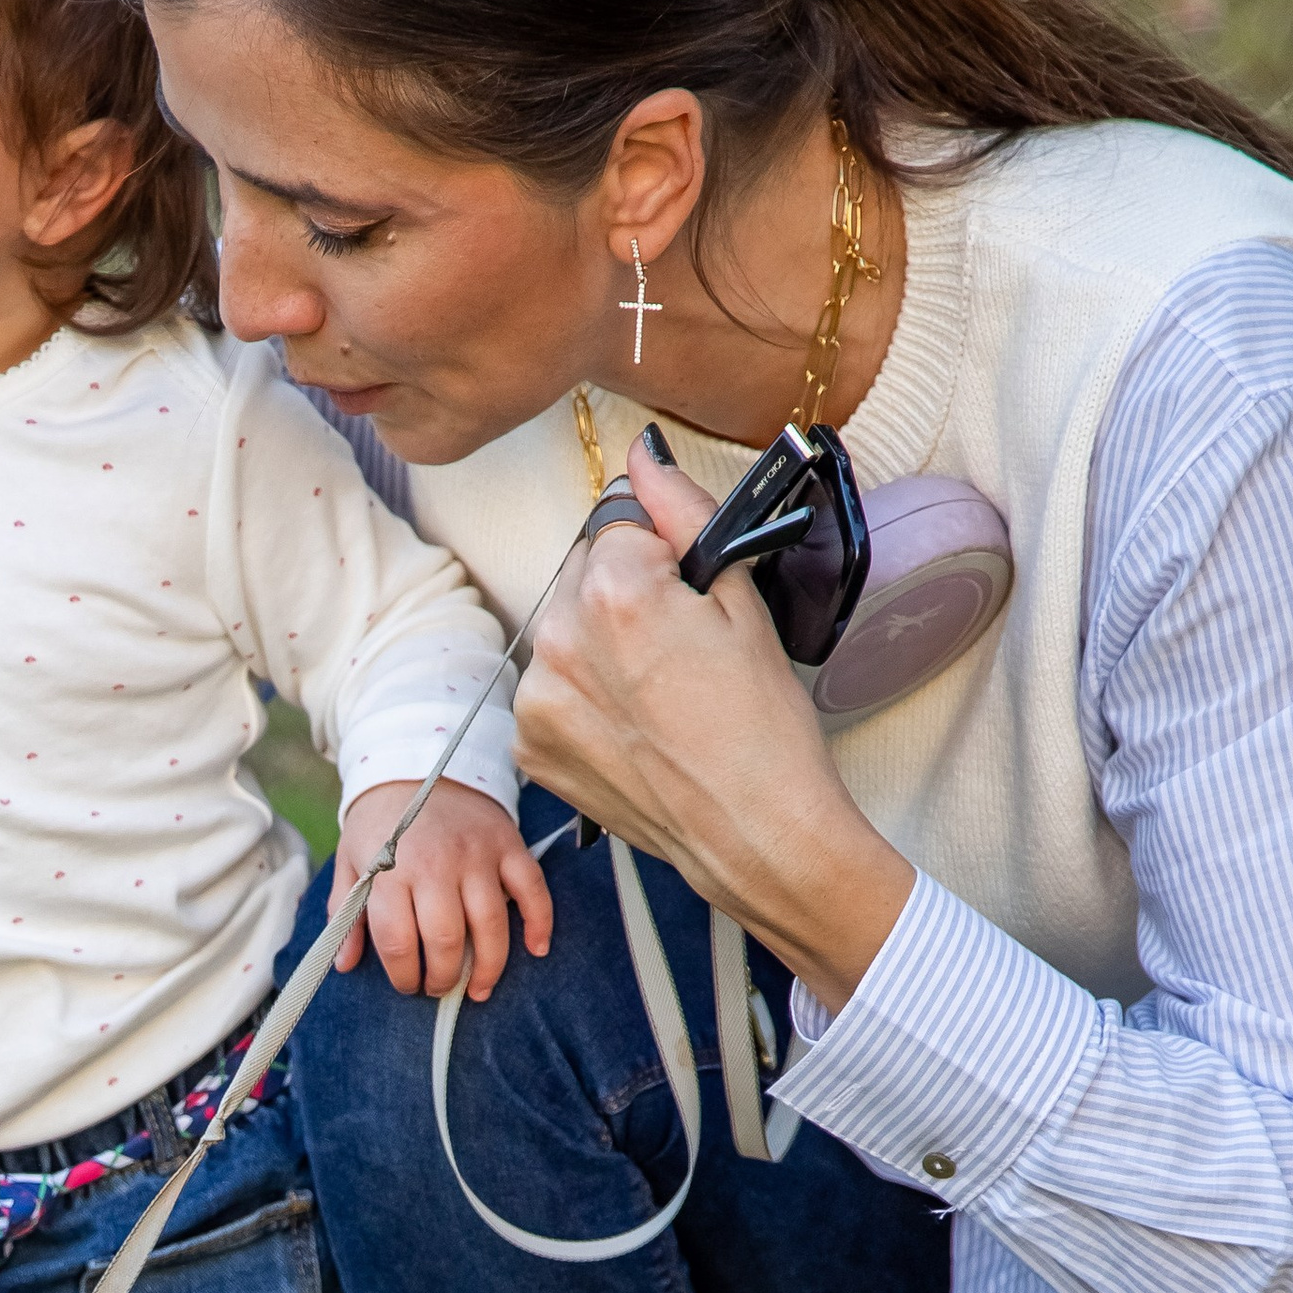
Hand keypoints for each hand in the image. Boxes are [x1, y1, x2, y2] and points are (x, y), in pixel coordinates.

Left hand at [330, 777, 550, 1000]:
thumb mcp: (351, 861)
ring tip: (479, 989)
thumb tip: (345, 964)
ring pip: (491, 925)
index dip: (403, 975)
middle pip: (446, 940)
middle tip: (438, 988)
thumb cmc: (380, 823)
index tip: (407, 984)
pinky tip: (536, 949)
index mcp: (390, 870)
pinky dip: (539, 922)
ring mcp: (476, 855)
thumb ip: (346, 913)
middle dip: (443, 977)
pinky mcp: (508, 845)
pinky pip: (532, 890)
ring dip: (489, 967)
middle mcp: (436, 864)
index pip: (398, 941)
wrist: (416, 764)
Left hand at [511, 443, 914, 1012]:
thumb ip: (682, 514)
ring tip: (658, 696)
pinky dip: (581, 700)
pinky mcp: (530, 747)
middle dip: (622, 597)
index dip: (661, 557)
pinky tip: (633, 727)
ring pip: (563, 634)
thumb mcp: (739, 603)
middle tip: (680, 654)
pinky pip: (550, 692)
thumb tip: (643, 457)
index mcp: (611, 592)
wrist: (753, 835)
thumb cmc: (762, 728)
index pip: (618, 525)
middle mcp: (557, 641)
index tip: (690, 597)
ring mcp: (536, 700)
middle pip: (581, 576)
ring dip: (598, 648)